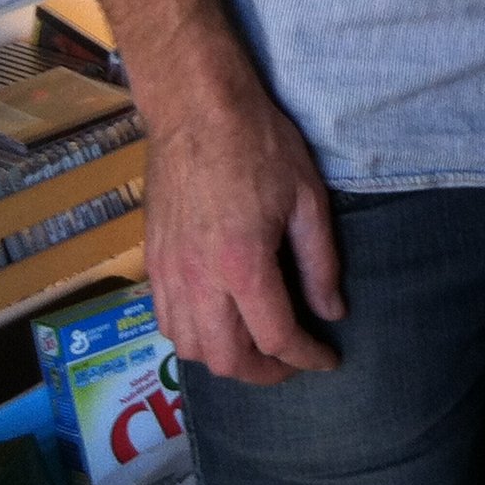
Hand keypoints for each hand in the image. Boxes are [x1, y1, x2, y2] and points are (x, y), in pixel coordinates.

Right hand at [78, 0, 341, 386]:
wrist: (197, 110)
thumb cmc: (260, 145)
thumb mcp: (307, 199)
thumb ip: (319, 262)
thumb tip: (332, 311)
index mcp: (243, 264)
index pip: (276, 337)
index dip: (306, 358)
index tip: (327, 361)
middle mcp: (198, 279)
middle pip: (227, 358)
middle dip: (265, 373)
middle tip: (293, 363)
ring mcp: (168, 274)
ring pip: (190, 347)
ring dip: (227, 361)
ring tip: (259, 348)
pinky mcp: (152, 262)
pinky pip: (167, 322)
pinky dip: (195, 339)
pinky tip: (220, 324)